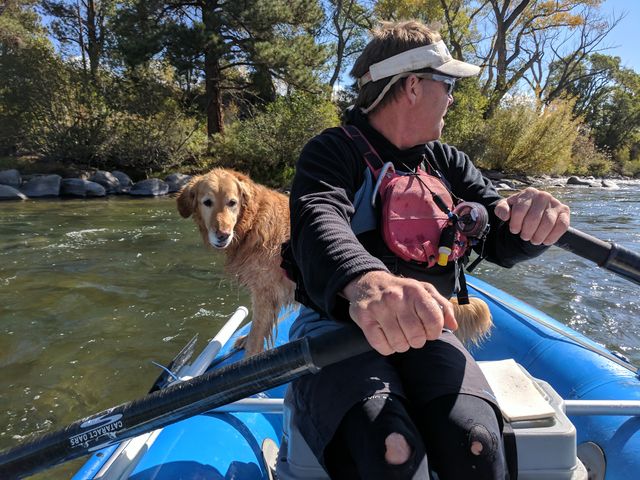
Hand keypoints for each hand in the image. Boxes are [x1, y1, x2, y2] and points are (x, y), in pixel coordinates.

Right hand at [342, 271, 457, 355]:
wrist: (367, 281)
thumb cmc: (400, 290)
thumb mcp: (424, 290)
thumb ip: (442, 306)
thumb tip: (453, 325)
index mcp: (415, 291)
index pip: (434, 322)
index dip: (433, 332)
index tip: (427, 330)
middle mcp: (397, 298)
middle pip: (417, 337)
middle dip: (417, 340)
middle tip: (411, 333)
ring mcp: (379, 308)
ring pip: (399, 344)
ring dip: (401, 344)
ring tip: (398, 334)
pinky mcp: (364, 318)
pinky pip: (382, 346)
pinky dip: (387, 347)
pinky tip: (386, 337)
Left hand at [494, 187, 569, 244]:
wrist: (533, 213)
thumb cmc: (518, 211)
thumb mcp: (506, 208)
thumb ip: (501, 209)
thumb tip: (506, 216)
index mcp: (528, 193)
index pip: (520, 210)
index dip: (515, 224)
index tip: (514, 230)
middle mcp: (543, 196)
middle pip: (534, 218)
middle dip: (527, 232)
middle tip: (524, 237)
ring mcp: (556, 203)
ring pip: (548, 223)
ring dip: (539, 236)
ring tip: (534, 240)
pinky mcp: (565, 212)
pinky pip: (562, 225)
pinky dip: (553, 236)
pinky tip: (545, 241)